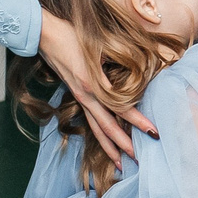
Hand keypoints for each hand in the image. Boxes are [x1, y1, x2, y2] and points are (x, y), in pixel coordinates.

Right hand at [40, 13, 155, 159]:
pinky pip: (90, 118)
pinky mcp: (77, 94)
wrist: (44, 33)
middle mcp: (85, 95)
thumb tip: (142, 68)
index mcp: (92, 84)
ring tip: (120, 164)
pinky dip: (100, 133)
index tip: (154, 132)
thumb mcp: (99, 43)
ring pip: (95, 128)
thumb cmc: (73, 33)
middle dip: (123, 145)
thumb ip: (119, 57)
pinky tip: (108, 140)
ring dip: (109, 147)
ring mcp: (79, 96)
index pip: (120, 109)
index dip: (138, 121)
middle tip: (140, 161)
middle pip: (106, 128)